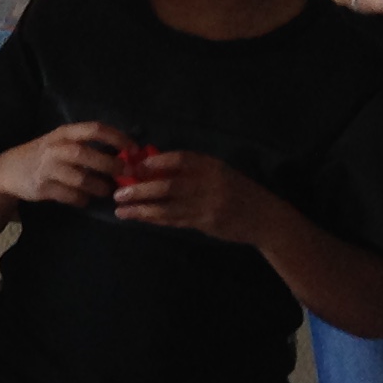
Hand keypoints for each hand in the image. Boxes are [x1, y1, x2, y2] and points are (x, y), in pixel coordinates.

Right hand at [0, 120, 124, 210]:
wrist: (7, 171)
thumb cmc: (42, 155)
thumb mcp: (60, 142)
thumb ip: (86, 145)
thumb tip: (123, 154)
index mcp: (63, 133)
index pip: (94, 129)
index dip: (117, 137)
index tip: (134, 148)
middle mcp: (54, 148)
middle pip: (86, 154)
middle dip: (110, 164)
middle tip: (127, 174)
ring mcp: (46, 169)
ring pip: (80, 178)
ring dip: (98, 186)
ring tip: (106, 190)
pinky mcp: (42, 188)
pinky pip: (69, 196)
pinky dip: (81, 199)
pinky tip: (85, 200)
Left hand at [114, 149, 272, 244]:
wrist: (264, 217)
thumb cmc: (236, 190)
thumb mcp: (217, 173)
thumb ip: (189, 169)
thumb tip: (149, 166)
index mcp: (212, 166)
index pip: (181, 159)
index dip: (155, 162)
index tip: (134, 167)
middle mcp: (210, 184)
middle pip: (169, 185)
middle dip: (140, 189)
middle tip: (118, 193)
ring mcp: (209, 205)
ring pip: (168, 207)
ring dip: (141, 209)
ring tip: (121, 210)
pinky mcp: (206, 223)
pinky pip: (175, 220)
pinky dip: (154, 219)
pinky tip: (139, 218)